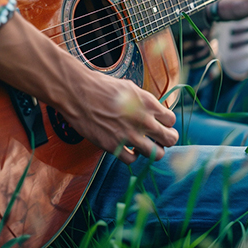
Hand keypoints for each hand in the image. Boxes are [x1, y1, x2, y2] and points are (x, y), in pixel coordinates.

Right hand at [0, 13, 178, 164]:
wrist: (76, 92)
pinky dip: (132, 156)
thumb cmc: (100, 86)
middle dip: (167, 140)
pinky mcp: (114, 147)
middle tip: (160, 139)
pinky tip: (128, 149)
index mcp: (148, 103)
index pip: (171, 120)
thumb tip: (153, 111)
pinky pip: (133, 160)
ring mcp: (129, 135)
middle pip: (170, 139)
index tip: (160, 124)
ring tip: (146, 147)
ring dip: (153, 151)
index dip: (167, 123)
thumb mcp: (129, 88)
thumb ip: (144, 102)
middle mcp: (143, 121)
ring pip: (156, 154)